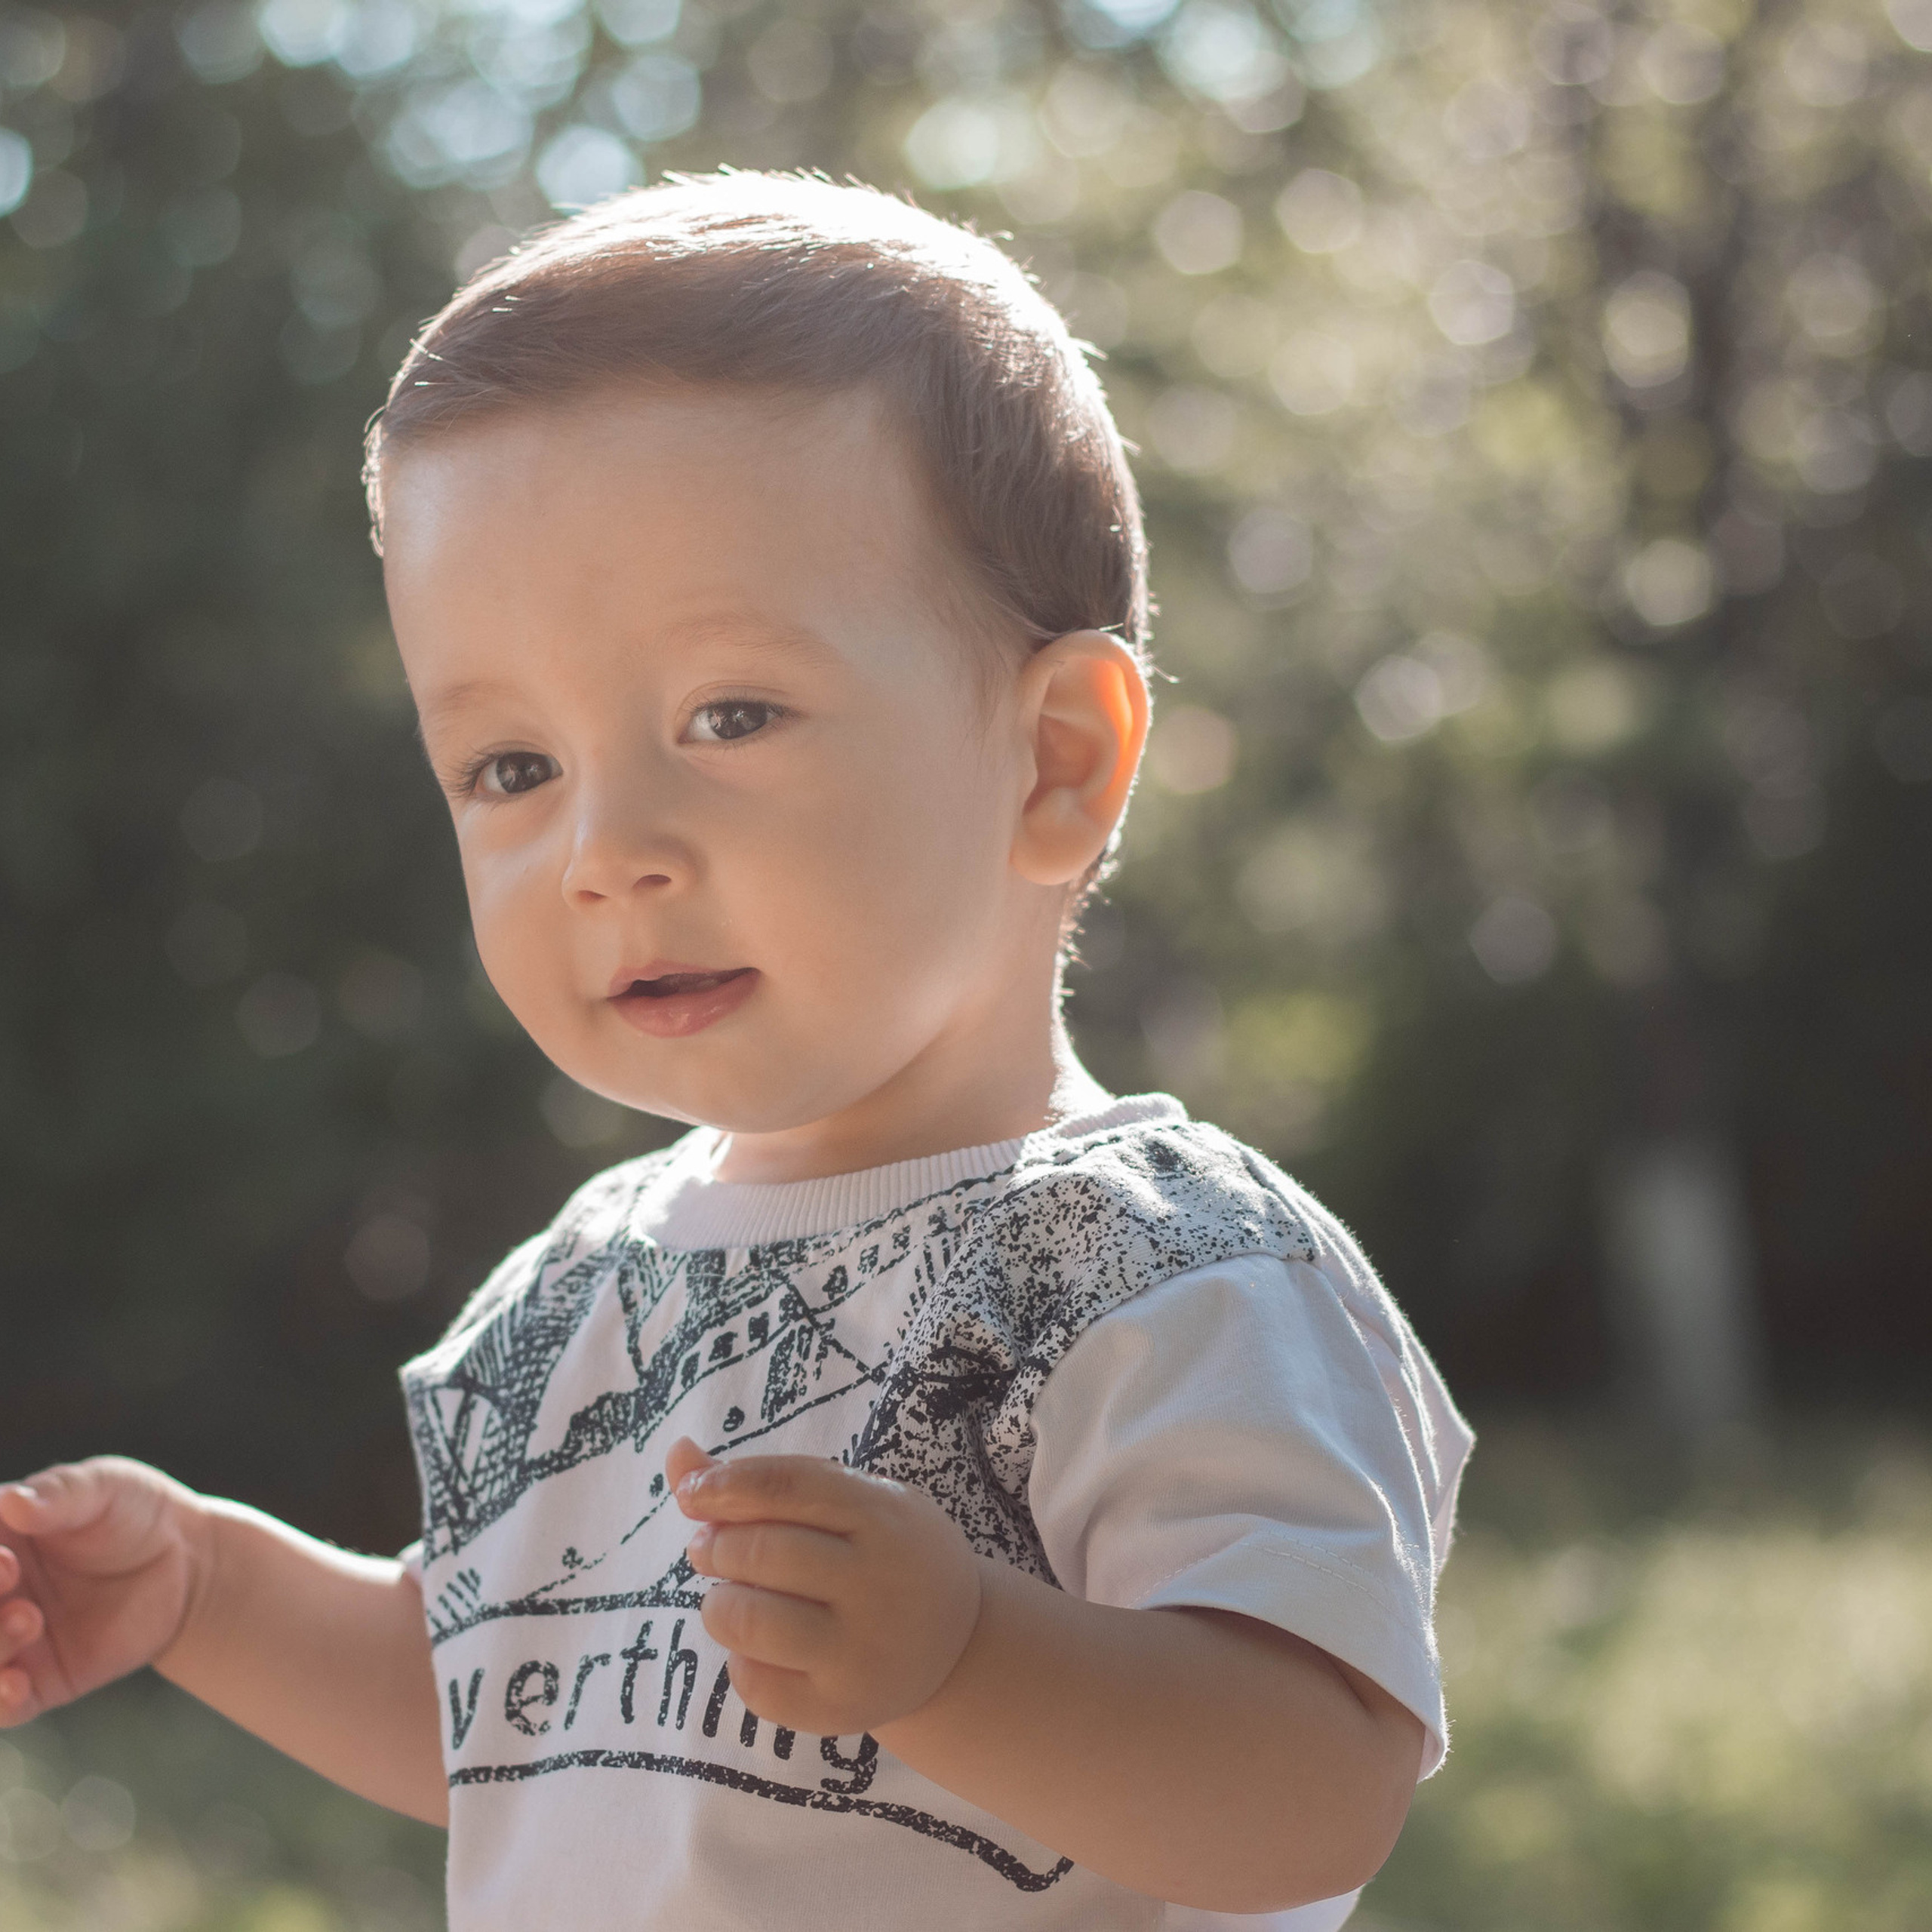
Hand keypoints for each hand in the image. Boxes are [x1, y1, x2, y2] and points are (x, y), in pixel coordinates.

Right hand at [0, 1458, 207, 1724]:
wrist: (188, 1563)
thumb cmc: (137, 1513)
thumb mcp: (105, 1487)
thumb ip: (61, 1494)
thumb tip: (12, 1502)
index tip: (7, 1562)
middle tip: (11, 1579)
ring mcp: (11, 1641)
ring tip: (30, 1620)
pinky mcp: (39, 1681)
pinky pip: (3, 1707)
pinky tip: (16, 1685)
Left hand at [669, 1438, 982, 1737]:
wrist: (958, 1645)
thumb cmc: (883, 1556)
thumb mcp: (850, 1503)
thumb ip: (762, 1482)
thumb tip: (677, 1454)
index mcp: (883, 1514)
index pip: (788, 1487)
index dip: (726, 1485)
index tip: (692, 1496)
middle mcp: (878, 1582)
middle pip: (761, 1551)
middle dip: (714, 1545)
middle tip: (708, 1548)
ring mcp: (861, 1650)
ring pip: (748, 1620)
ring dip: (718, 1604)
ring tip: (729, 1598)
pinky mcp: (840, 1710)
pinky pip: (755, 1684)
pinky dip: (740, 1661)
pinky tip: (761, 1649)